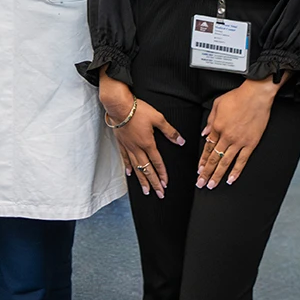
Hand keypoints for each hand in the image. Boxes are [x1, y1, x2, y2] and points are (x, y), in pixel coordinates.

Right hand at [100, 73, 183, 197]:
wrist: (119, 106)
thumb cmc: (138, 110)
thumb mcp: (158, 118)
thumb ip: (169, 131)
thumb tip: (180, 141)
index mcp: (148, 143)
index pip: (157, 162)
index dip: (162, 174)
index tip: (165, 184)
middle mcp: (137, 148)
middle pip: (147, 169)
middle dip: (153, 183)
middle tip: (158, 194)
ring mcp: (128, 147)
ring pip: (136, 167)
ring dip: (142, 180)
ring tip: (145, 190)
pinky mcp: (121, 143)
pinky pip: (125, 159)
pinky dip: (128, 167)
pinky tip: (129, 174)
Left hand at [199, 78, 280, 188]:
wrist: (256, 96)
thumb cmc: (238, 97)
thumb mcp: (216, 105)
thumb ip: (210, 121)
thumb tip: (204, 133)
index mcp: (217, 127)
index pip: (207, 148)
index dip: (202, 160)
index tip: (199, 169)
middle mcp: (226, 137)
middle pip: (214, 158)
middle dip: (206, 172)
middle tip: (201, 182)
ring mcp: (239, 142)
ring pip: (225, 162)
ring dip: (217, 175)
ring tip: (212, 184)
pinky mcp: (251, 144)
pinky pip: (242, 161)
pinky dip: (236, 171)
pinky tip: (230, 179)